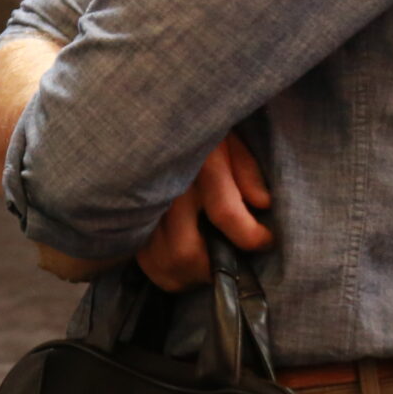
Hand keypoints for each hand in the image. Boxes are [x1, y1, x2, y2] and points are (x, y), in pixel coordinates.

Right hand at [137, 133, 273, 291]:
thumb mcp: (227, 138)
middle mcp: (165, 190)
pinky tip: (179, 260)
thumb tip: (262, 204)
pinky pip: (144, 258)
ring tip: (206, 264)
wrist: (138, 119)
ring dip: (187, 273)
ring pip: (162, 262)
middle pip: (184, 253)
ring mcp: (141, 206)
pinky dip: (163, 267)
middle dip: (211, 268)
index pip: (225, 213)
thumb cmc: (194, 131)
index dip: (251, 236)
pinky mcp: (127, 216)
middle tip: (231, 262)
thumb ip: (246, 170)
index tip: (265, 240)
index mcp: (196, 164)